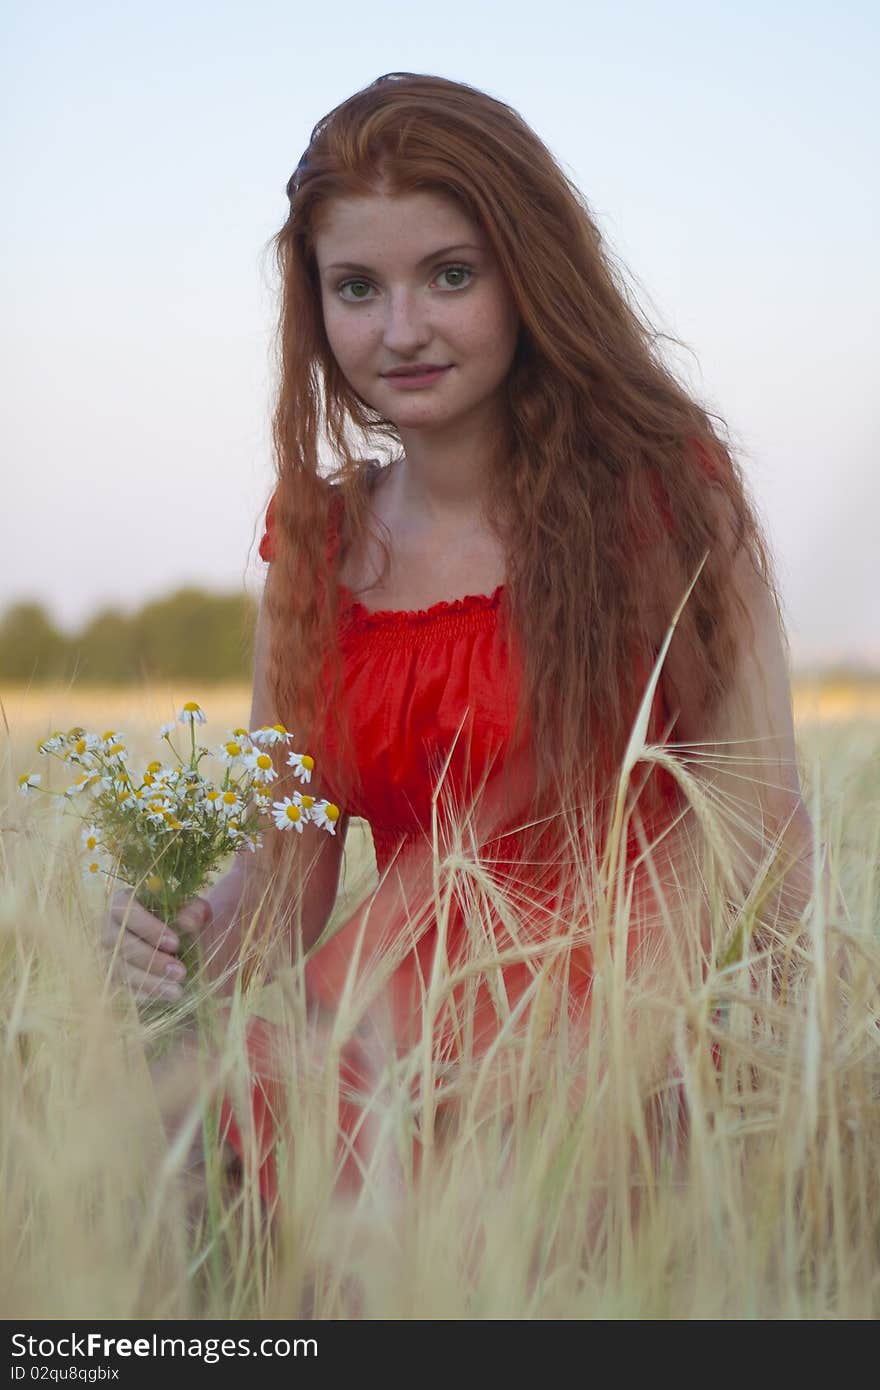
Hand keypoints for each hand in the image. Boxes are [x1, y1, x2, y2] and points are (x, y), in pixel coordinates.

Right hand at [102, 890, 212, 1004]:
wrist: (177, 949)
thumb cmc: (182, 923)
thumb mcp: (195, 912)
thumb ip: (195, 911)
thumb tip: (187, 922)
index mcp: (123, 901)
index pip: (125, 908)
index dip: (147, 926)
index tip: (175, 943)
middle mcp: (106, 926)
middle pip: (117, 942)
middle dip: (149, 959)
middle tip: (180, 972)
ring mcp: (103, 953)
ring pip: (117, 969)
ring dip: (147, 982)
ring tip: (176, 991)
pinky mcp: (107, 977)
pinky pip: (118, 988)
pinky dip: (141, 994)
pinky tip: (164, 998)